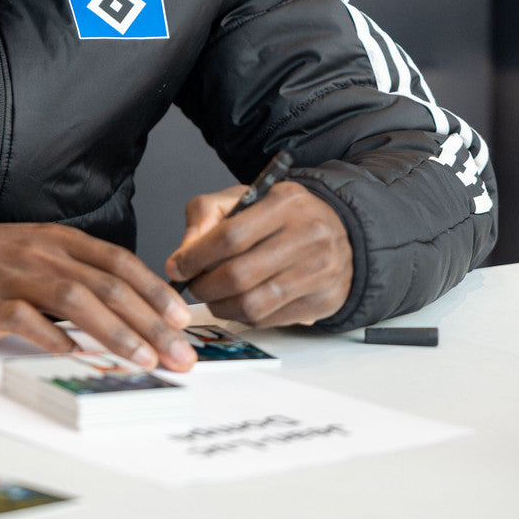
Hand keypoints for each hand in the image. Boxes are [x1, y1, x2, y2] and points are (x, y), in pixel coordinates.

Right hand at [0, 222, 195, 371]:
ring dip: (113, 331)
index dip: (154, 291)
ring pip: (73, 299)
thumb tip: (142, 312)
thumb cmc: (7, 263)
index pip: (119, 262)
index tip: (181, 320)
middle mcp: (45, 255)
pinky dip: (51, 336)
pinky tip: (74, 353)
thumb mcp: (51, 256)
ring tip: (142, 358)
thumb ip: (88, 276)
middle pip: (106, 286)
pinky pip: (24, 318)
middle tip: (177, 354)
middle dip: (148, 322)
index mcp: (65, 241)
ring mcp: (16, 278)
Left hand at [164, 181, 352, 326]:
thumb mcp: (245, 198)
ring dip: (221, 306)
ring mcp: (320, 272)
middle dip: (204, 286)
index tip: (177, 267)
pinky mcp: (324, 302)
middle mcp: (308, 236)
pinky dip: (244, 316)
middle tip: (193, 286)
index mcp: (286, 202)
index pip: (231, 236)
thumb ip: (207, 216)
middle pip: (239, 275)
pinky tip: (238, 303)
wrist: (341, 232)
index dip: (196, 256)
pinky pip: (270, 320)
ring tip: (212, 297)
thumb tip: (182, 254)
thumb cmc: (284, 216)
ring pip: (253, 305)